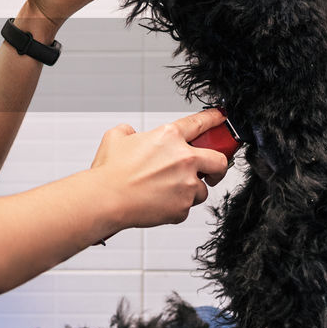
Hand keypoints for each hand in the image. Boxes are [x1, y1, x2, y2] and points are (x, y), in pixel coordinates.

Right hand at [88, 108, 230, 228]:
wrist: (105, 199)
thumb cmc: (110, 171)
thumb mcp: (115, 138)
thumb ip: (129, 132)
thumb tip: (132, 134)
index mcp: (169, 136)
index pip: (200, 123)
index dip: (214, 119)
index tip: (221, 119)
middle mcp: (184, 158)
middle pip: (219, 160)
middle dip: (218, 166)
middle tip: (210, 171)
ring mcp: (186, 184)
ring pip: (201, 189)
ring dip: (188, 191)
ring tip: (164, 192)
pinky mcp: (183, 207)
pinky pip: (185, 207)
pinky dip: (174, 207)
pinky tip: (156, 203)